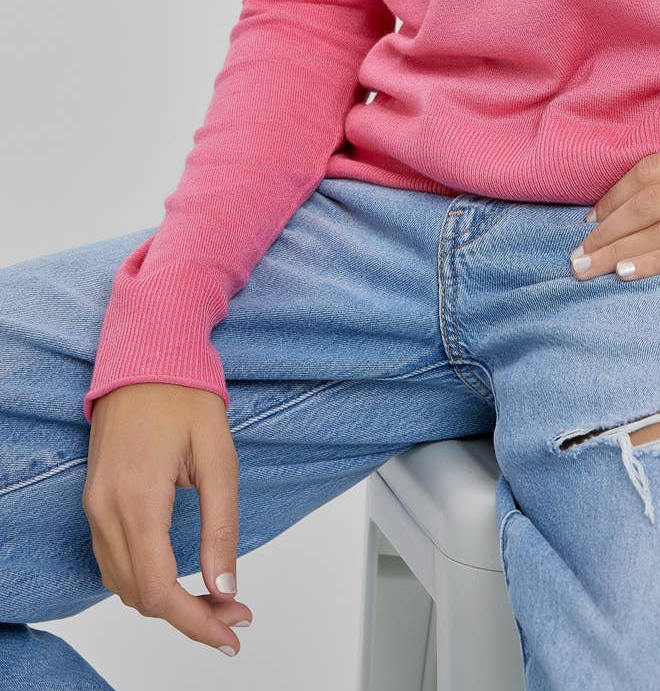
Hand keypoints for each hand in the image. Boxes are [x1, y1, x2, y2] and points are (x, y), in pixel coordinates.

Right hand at [82, 382, 253, 658]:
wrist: (145, 354)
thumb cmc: (183, 393)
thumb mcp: (219, 455)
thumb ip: (220, 524)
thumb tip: (224, 585)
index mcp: (137, 499)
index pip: (160, 589)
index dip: (197, 622)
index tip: (231, 633)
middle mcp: (106, 510)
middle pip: (140, 596)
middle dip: (189, 616)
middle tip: (234, 612)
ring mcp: (95, 507)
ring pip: (122, 585)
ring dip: (166, 602)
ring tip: (214, 598)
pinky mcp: (95, 501)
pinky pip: (112, 562)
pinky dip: (143, 580)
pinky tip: (177, 576)